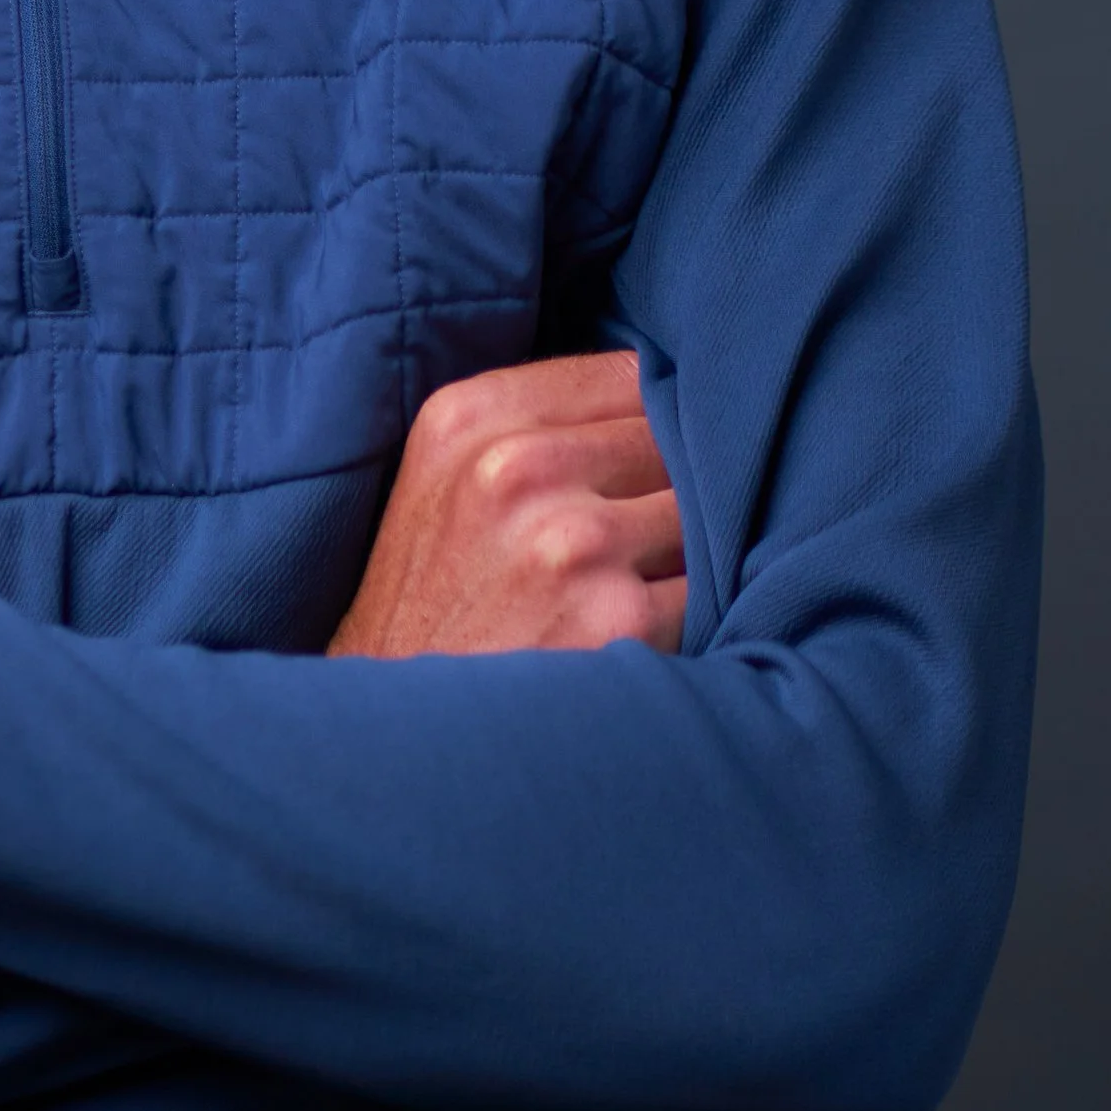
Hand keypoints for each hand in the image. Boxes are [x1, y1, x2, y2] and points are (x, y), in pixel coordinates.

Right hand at [327, 351, 686, 660]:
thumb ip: (536, 422)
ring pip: (701, 509)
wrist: (399, 738)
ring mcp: (572, 544)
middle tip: (652, 528)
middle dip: (675, 480)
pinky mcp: (618, 622)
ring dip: (693, 545)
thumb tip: (666, 388)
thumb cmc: (433, 599)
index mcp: (471, 418)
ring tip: (650, 577)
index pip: (629, 371)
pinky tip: (656, 628)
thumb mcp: (447, 477)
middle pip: (671, 436)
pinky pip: (710, 588)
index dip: (657, 412)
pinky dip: (700, 608)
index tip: (657, 452)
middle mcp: (517, 469)